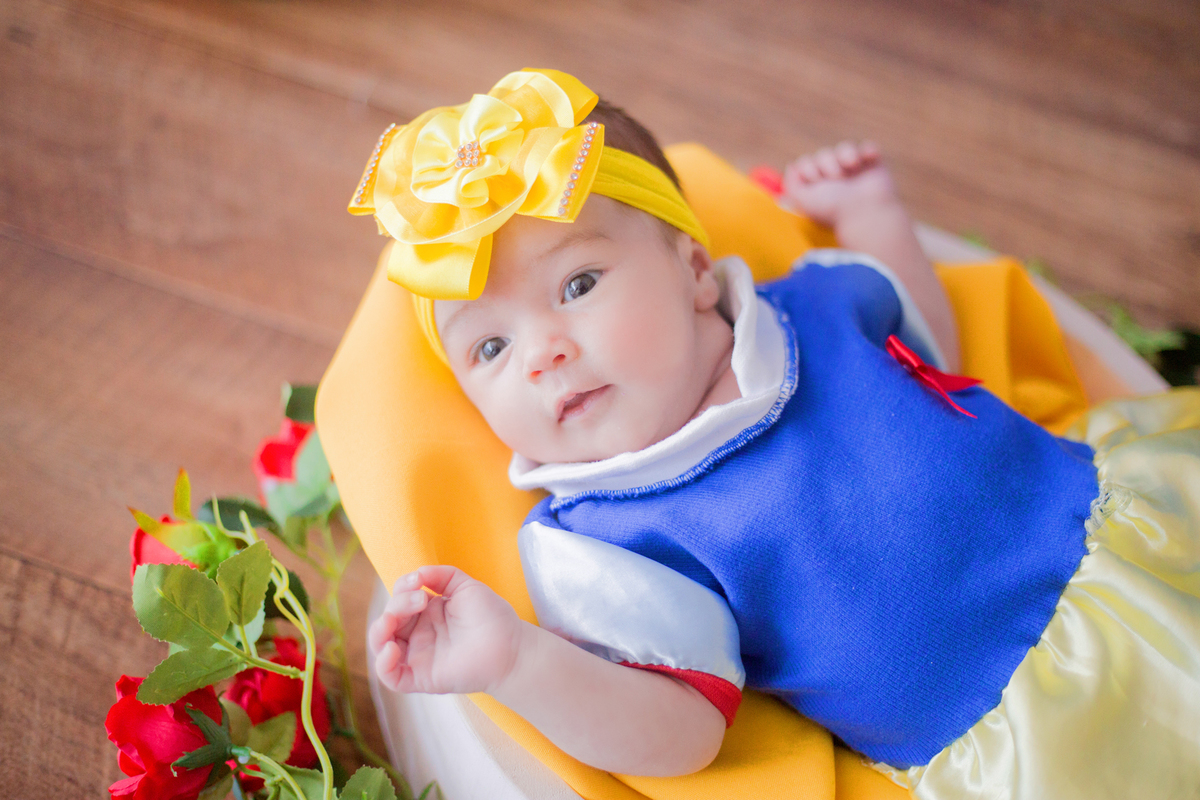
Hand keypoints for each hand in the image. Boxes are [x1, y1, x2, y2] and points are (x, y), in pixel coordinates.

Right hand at [369, 565, 523, 694]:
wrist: (511, 647)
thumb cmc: (492, 617)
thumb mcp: (465, 586)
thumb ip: (440, 575)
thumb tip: (416, 573)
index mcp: (426, 613)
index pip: (399, 598)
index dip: (402, 587)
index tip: (420, 581)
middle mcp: (418, 634)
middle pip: (388, 619)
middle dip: (396, 605)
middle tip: (420, 600)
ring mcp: (418, 656)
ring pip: (381, 646)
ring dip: (379, 630)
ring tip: (392, 620)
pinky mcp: (421, 678)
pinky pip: (390, 676)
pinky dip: (382, 663)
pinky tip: (391, 648)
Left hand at [780, 140, 895, 226]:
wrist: (866, 214)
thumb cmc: (833, 210)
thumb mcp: (803, 200)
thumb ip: (791, 184)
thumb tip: (792, 166)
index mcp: (818, 188)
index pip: (806, 164)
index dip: (808, 169)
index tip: (817, 182)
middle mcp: (836, 180)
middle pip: (823, 155)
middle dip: (826, 163)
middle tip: (837, 180)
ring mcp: (855, 173)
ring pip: (844, 148)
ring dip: (845, 154)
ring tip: (852, 166)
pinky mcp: (874, 167)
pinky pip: (868, 147)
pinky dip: (867, 150)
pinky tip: (867, 160)